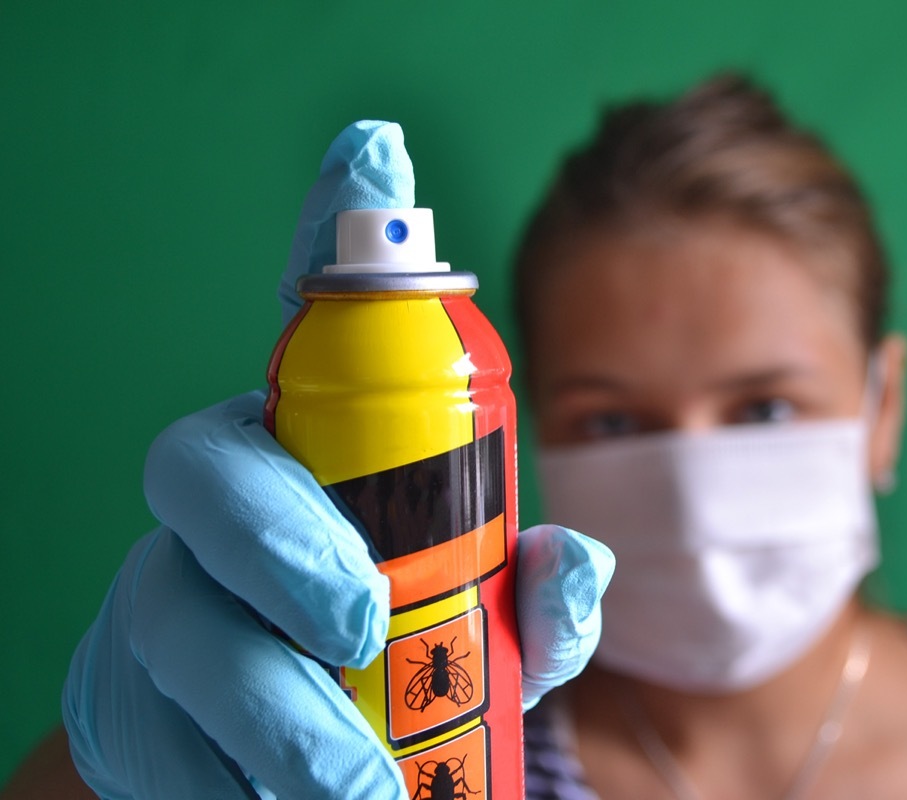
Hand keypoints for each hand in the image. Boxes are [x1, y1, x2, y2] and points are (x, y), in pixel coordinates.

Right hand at [61, 119, 613, 797]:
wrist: (274, 763)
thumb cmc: (390, 664)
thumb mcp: (476, 624)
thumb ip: (527, 594)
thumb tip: (576, 563)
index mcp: (315, 450)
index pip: (309, 323)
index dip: (329, 226)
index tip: (376, 154)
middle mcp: (226, 502)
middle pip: (211, 474)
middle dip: (284, 543)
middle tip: (362, 624)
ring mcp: (162, 593)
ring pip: (180, 619)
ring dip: (268, 706)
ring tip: (355, 783)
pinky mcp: (123, 699)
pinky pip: (159, 727)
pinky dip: (226, 773)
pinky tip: (282, 798)